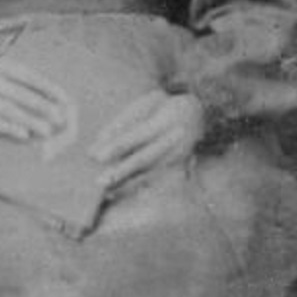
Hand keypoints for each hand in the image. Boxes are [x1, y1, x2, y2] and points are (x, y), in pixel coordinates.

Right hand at [0, 53, 73, 141]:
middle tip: (61, 118)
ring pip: (7, 109)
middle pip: (20, 94)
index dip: (46, 86)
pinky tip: (23, 135)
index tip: (64, 98)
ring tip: (47, 131)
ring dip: (29, 120)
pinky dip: (7, 128)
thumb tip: (41, 90)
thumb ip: (9, 73)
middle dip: (42, 106)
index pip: (27, 75)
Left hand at [89, 90, 204, 192]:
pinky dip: (134, 185)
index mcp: (165, 121)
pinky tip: (115, 193)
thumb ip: (125, 120)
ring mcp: (175, 157)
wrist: (200, 114)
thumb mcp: (148, 103)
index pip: (136, 136)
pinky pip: (152, 178)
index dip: (116, 146)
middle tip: (99, 181)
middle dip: (120, 171)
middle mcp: (172, 141)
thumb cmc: (165, 105)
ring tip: (105, 190)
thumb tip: (100, 138)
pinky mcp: (174, 166)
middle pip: (143, 159)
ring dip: (125, 182)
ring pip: (148, 172)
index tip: (95, 155)